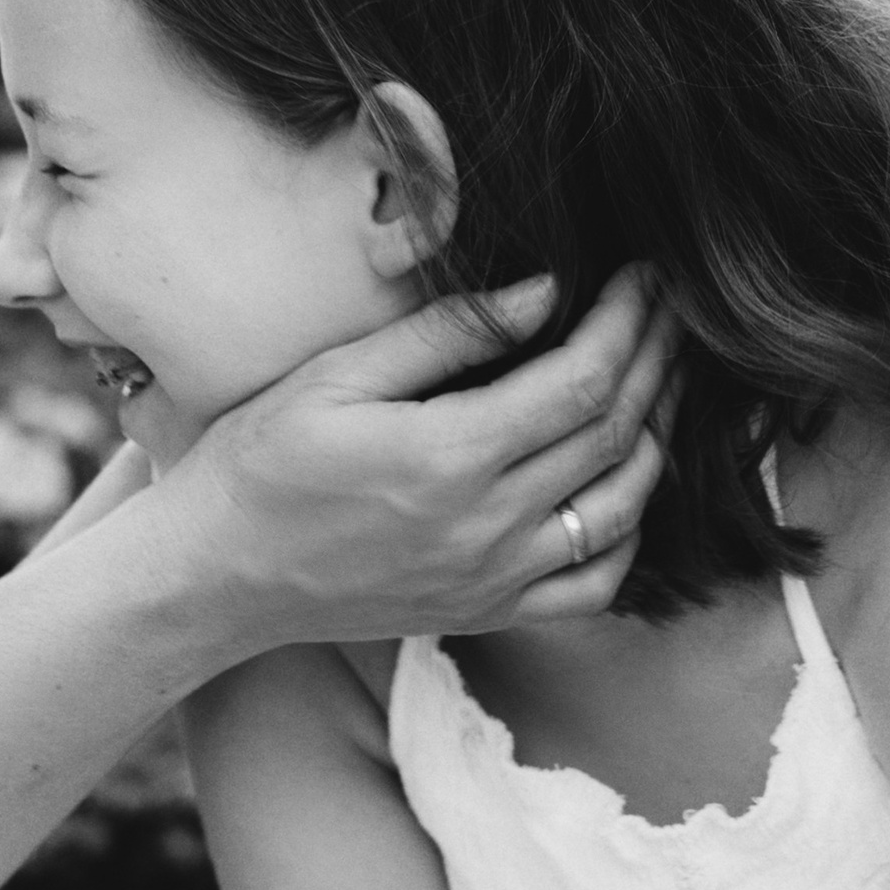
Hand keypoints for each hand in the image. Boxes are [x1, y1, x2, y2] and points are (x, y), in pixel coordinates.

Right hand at [147, 267, 673, 652]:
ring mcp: (496, 579)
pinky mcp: (489, 613)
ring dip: (657, 435)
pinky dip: (630, 530)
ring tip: (664, 377)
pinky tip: (626, 485)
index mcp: (450, 455)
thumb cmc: (258, 461)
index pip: (581, 380)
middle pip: (614, 434)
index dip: (628, 322)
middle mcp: (489, 525)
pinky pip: (596, 583)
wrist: (215, 576)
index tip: (645, 276)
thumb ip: (445, 334)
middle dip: (656, 361)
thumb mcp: (335, 376)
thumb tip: (545, 293)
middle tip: (674, 308)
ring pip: (622, 507)